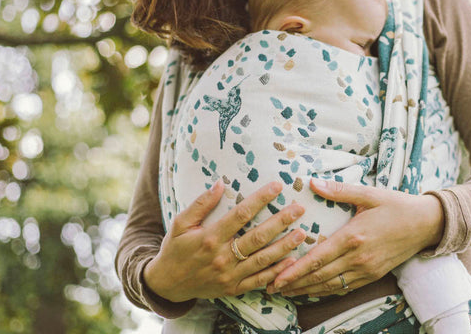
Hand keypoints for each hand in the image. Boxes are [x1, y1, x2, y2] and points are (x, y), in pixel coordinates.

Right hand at [144, 180, 306, 301]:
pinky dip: (276, 272)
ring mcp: (229, 275)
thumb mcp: (181, 223)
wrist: (168, 284)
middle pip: (257, 237)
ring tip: (302, 233)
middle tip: (299, 209)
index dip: (261, 198)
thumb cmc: (175, 249)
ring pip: (262, 260)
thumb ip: (201, 204)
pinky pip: (259, 281)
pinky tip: (292, 262)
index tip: (277, 186)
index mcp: (210, 237)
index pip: (241, 214)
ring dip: (284, 246)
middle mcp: (222, 257)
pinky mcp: (234, 288)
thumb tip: (220, 183)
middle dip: (280, 221)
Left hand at [268, 178, 443, 297]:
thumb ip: (339, 190)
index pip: (318, 258)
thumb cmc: (396, 205)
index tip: (277, 276)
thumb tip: (312, 182)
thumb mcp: (368, 193)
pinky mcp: (373, 275)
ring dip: (307, 290)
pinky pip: (345, 287)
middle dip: (294, 283)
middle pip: (320, 276)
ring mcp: (367, 270)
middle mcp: (359, 258)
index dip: (296, 270)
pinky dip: (326, 290)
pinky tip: (312, 290)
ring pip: (331, 285)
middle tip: (271, 287)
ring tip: (286, 291)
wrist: (427, 224)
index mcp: (354, 236)